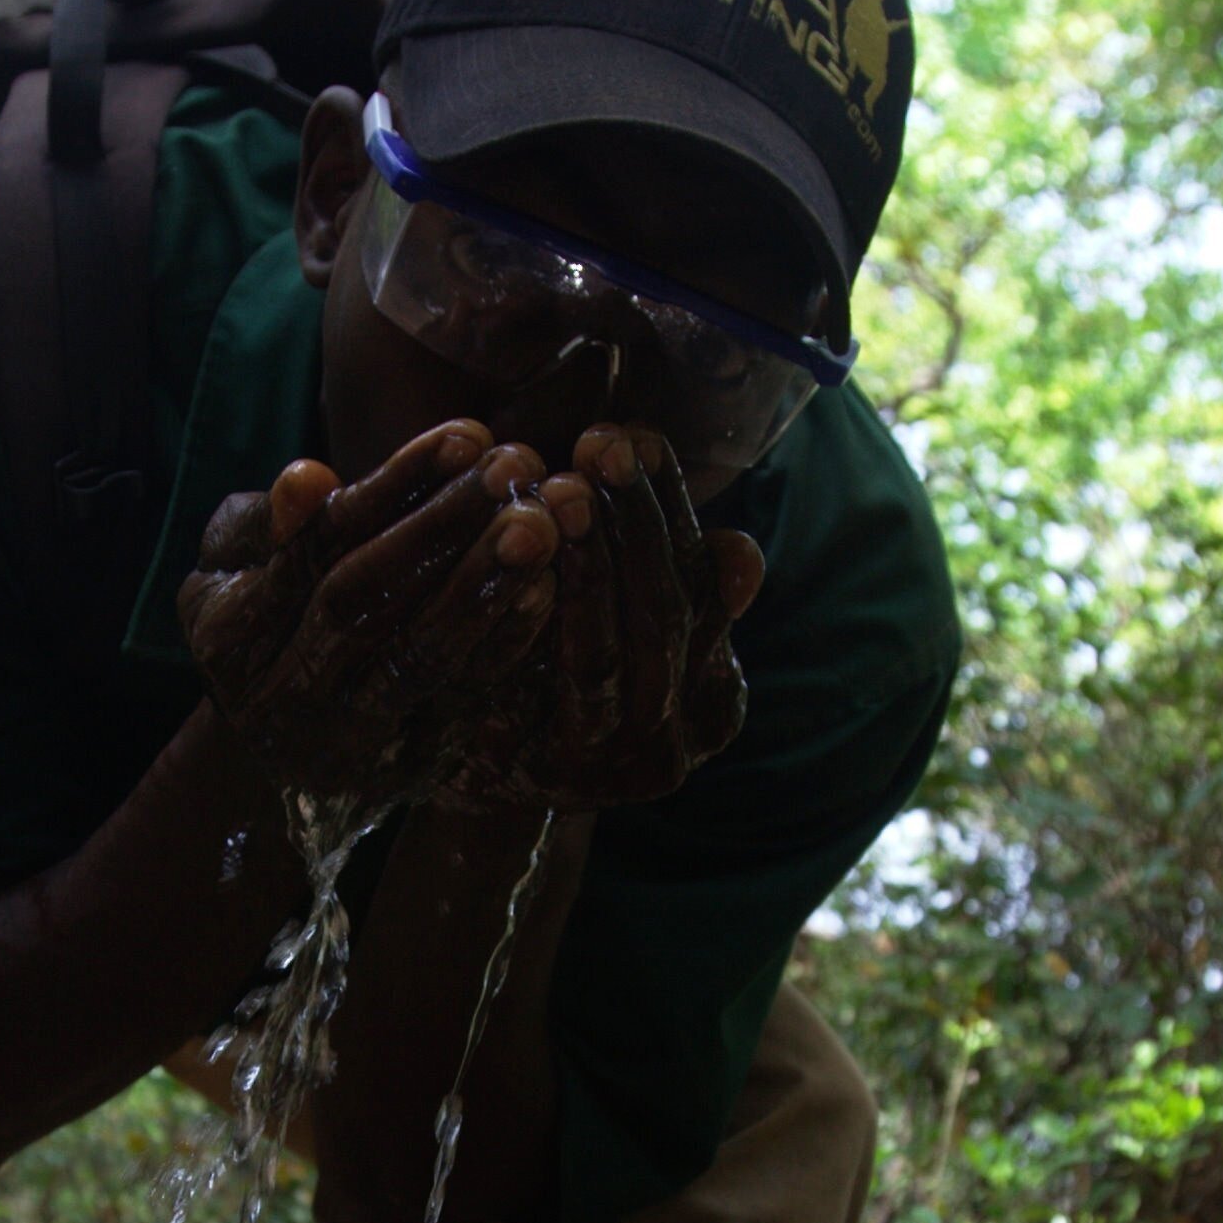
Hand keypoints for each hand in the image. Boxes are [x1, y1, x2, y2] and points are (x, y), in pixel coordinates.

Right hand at [178, 419, 562, 805]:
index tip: (466, 435)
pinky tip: (549, 586)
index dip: (391, 490)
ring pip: (418, 658)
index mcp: (229, 637)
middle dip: (444, 529)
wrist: (274, 749)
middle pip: (365, 605)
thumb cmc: (256, 617)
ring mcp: (346, 741)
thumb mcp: (228, 565)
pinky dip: (506, 645)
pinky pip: (463, 703)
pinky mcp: (407, 766)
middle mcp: (282, 698)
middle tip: (515, 466)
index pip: (314, 550)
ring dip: (483, 586)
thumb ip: (263, 524)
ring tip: (542, 519)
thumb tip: (308, 480)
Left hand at [425, 428, 765, 811]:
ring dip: (581, 562)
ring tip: (556, 486)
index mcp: (715, 708)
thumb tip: (741, 553)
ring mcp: (601, 772)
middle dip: (632, 524)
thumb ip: (683, 587)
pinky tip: (503, 551)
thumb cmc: (570, 677)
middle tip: (599, 445)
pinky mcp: (526, 777)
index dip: (672, 512)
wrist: (480, 785)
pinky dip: (519, 614)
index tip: (640, 436)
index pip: (703, 593)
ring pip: (599, 652)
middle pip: (662, 620)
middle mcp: (668, 751)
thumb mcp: (635, 629)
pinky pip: (525, 686)